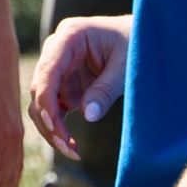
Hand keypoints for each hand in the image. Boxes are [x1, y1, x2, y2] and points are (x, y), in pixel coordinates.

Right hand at [30, 16, 128, 160]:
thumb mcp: (127, 65)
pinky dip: (58, 128)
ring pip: (41, 102)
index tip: (54, 125)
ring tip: (71, 151)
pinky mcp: (65, 85)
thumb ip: (106, 89)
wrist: (147, 40)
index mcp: (70, 36)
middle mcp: (57, 51)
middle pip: (39, 89)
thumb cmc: (137, 44)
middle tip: (68, 147)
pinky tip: (72, 145)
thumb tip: (87, 116)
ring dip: (51, 128)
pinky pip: (53, 109)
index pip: (48, 70)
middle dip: (49, 120)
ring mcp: (60, 69)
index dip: (46, 98)